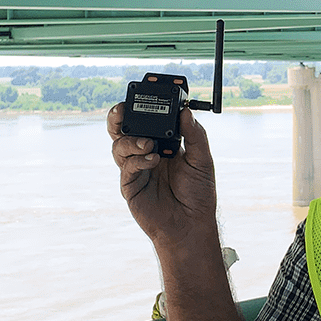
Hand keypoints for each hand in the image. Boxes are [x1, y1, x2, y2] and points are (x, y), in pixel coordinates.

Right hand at [107, 102, 217, 247]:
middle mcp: (145, 153)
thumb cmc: (197, 194)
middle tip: (122, 109)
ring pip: (120, 145)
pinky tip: (151, 159)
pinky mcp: (130, 184)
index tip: (146, 96)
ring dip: (131, 140)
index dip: (143, 107)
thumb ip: (195, 135)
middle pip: (123, 129)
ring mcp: (136, 168)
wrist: (191, 224)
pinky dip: (137, 159)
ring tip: (149, 143)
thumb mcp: (202, 160)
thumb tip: (187, 111)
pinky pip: (127, 166)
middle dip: (118, 116)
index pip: (147, 120)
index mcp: (163, 143)